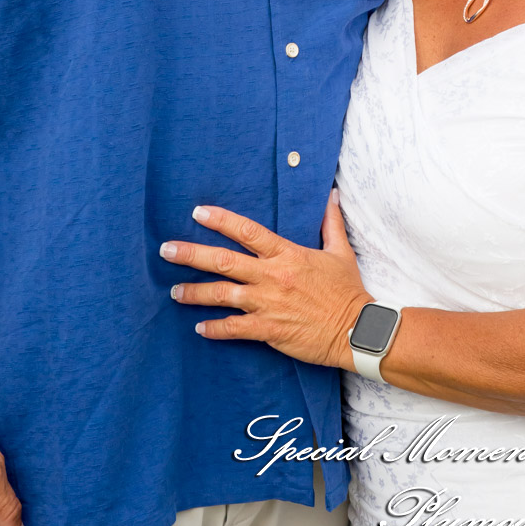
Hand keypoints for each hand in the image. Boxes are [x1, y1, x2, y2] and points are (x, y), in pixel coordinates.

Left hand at [160, 193, 371, 368]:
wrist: (357, 330)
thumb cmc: (348, 290)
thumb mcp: (340, 251)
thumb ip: (330, 222)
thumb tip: (331, 195)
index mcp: (287, 254)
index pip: (248, 231)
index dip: (221, 220)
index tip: (198, 212)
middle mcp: (273, 276)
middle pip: (224, 261)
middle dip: (192, 254)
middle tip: (166, 250)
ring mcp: (268, 304)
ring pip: (222, 295)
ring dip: (195, 293)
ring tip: (175, 292)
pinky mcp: (269, 330)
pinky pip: (234, 329)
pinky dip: (215, 329)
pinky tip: (200, 328)